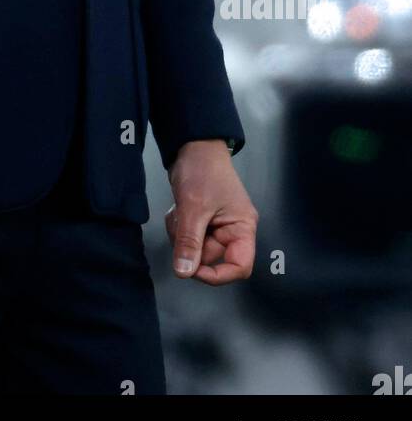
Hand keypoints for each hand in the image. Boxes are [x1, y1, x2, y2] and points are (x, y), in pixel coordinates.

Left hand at [165, 139, 257, 283]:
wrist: (192, 145)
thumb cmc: (202, 170)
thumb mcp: (194, 207)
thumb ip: (189, 241)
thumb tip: (184, 272)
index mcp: (242, 227)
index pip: (240, 267)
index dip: (218, 275)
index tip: (193, 269)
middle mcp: (233, 229)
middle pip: (211, 258)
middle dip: (190, 246)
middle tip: (180, 225)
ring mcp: (217, 225)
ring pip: (196, 249)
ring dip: (182, 236)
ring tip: (180, 212)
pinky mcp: (203, 220)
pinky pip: (189, 237)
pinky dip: (180, 227)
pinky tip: (178, 210)